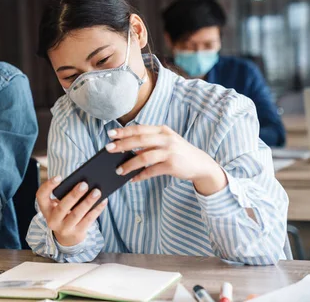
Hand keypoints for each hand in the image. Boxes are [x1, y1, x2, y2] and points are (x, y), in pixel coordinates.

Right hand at [36, 176, 107, 246]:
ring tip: (97, 191)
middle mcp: (52, 220)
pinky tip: (103, 201)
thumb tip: (84, 183)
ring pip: (77, 214)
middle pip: (62, 207)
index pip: (41, 196)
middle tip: (84, 184)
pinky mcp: (77, 233)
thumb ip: (64, 194)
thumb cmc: (64, 212)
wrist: (66, 237)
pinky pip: (88, 220)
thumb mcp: (58, 204)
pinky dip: (97, 209)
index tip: (59, 176)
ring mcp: (64, 229)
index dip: (48, 186)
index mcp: (45, 208)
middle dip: (74, 195)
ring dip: (88, 202)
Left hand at [106, 125, 226, 194]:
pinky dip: (140, 176)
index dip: (124, 131)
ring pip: (144, 157)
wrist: (200, 164)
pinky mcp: (172, 165)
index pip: (139, 129)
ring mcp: (170, 152)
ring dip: (129, 164)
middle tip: (108, 149)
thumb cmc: (177, 151)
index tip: (110, 134)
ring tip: (118, 170)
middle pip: (139, 140)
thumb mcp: (165, 142)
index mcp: (162, 130)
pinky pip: (152, 171)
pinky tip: (132, 179)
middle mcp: (166, 138)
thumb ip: (149, 143)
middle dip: (122, 145)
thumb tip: (125, 148)